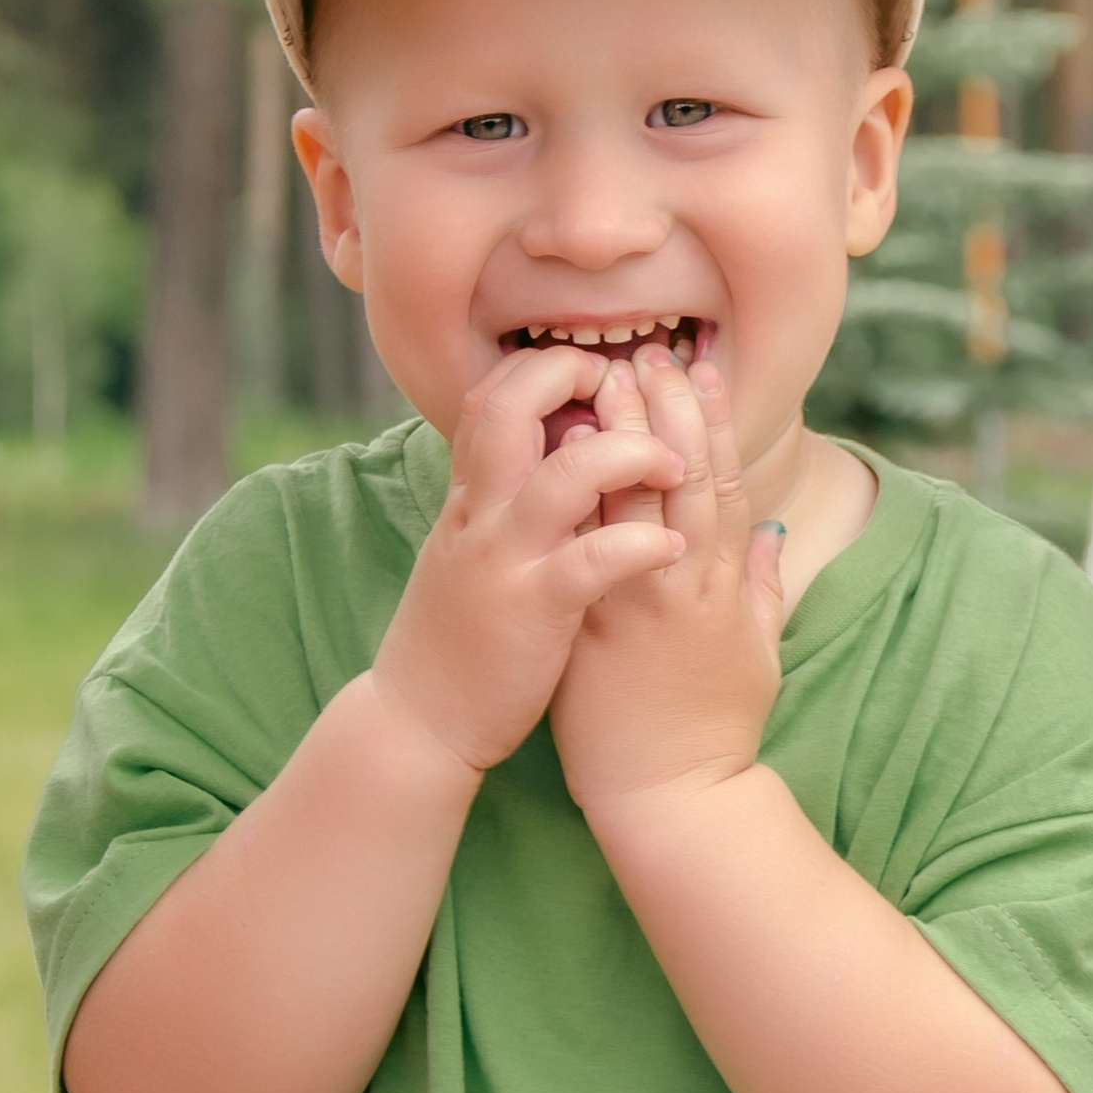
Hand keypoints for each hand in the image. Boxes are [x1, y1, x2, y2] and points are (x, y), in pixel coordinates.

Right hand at [372, 341, 685, 774]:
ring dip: (629, 452)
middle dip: (571, 376)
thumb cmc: (456, 643)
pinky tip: (670, 545)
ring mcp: (506, 560)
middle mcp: (482, 516)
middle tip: (630, 386)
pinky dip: (637, 542)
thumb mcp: (468, 556)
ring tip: (674, 463)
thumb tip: (547, 456)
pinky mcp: (535, 611)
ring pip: (564, 473)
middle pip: (511, 407)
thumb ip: (498, 503)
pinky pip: (592, 560)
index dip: (542, 368)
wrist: (419, 725)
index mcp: (469, 501)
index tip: (592, 372)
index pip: (491, 397)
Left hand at [551, 341, 784, 816]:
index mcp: (727, 586)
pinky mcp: (594, 626)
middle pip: (684, 475)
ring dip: (624, 431)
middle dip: (669, 406)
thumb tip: (771, 532)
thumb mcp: (757, 653)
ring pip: (637, 499)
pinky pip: (586, 544)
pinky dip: (579, 495)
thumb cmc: (712, 732)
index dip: (715, 423)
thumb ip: (764, 586)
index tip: (701, 369)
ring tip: (609, 374)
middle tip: (651, 349)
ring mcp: (640, 603)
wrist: (672, 798)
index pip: (725, 483)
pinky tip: (563, 447)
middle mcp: (688, 585)